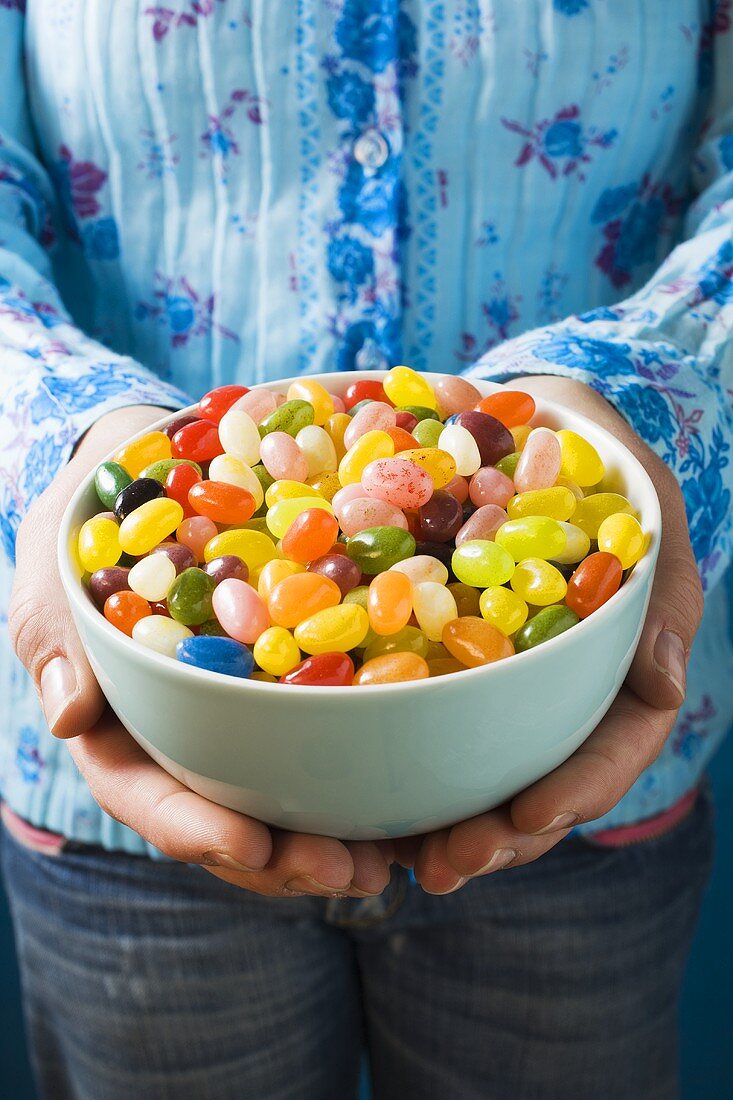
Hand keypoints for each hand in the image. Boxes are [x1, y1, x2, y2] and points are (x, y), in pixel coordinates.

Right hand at [9, 405, 391, 897]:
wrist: (153, 475)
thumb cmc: (92, 525)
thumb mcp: (58, 565)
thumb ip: (57, 635)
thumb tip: (68, 718)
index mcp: (119, 725)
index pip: (146, 794)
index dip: (196, 829)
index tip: (252, 846)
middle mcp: (181, 737)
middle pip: (224, 818)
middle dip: (283, 858)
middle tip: (351, 871)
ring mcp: (236, 719)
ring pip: (279, 798)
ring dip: (333, 838)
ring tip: (393, 858)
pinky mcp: (287, 689)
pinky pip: (323, 740)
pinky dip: (364, 775)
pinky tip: (414, 794)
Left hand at [400, 376, 702, 893]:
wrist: (516, 417)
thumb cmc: (596, 463)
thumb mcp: (646, 508)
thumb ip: (660, 589)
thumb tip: (665, 681)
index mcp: (609, 671)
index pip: (608, 750)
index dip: (574, 792)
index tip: (529, 814)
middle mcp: (546, 691)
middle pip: (530, 782)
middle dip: (490, 834)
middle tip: (439, 864)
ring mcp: (483, 680)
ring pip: (463, 767)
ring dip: (424, 820)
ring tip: (377, 855)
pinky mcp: (419, 654)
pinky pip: (395, 709)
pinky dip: (370, 750)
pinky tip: (327, 781)